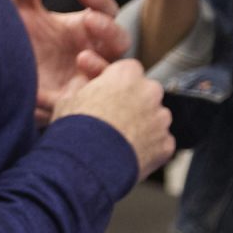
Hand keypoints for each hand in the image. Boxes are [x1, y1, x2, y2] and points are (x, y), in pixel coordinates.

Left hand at [10, 0, 127, 122]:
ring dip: (103, 65)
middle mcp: (90, 53)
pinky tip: (62, 90)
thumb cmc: (12, 41)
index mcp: (82, 29)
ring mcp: (84, 81)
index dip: (100, 1)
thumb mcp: (19, 8)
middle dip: (110, 30)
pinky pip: (88, 105)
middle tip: (90, 20)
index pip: (105, 12)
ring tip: (83, 56)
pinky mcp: (71, 106)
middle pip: (120, 43)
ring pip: (113, 76)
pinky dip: (80, 97)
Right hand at [53, 57, 175, 180]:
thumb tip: (82, 83)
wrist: (87, 164)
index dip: (116, 80)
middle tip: (111, 115)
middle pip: (146, 91)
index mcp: (125, 76)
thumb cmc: (74, 129)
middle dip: (133, 101)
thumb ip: (81, 86)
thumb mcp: (66, 99)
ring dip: (142, 123)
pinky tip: (128, 152)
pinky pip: (159, 141)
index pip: (128, 68)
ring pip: (155, 116)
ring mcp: (161, 119)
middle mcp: (150, 93)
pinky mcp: (166, 144)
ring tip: (118, 138)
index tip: (105, 90)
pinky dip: (148, 145)